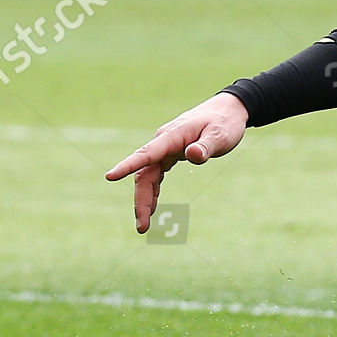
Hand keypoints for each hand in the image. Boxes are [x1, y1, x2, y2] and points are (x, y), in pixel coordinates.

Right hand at [105, 92, 248, 232]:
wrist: (227, 110)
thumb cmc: (224, 123)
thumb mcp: (220, 135)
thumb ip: (206, 146)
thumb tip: (192, 155)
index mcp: (173, 136)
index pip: (147, 153)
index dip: (128, 165)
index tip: (110, 176)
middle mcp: (164, 142)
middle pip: (144, 173)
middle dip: (141, 199)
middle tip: (142, 226)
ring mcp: (166, 148)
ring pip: (148, 176)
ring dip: (145, 199)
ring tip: (144, 225)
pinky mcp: (171, 153)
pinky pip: (156, 174)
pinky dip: (153, 190)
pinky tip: (152, 206)